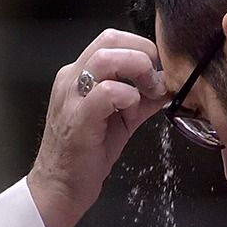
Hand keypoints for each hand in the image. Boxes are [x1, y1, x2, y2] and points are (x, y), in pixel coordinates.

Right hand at [28, 29, 168, 226]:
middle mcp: (71, 78)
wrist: (60, 187)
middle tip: (154, 80)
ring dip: (136, 70)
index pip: (111, 39)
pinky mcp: (78, 117)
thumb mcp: (120, 119)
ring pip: (105, 58)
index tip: (156, 69)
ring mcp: (72, 96)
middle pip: (109, 39)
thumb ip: (141, 99)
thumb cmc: (86, 153)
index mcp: (79, 74)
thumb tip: (166, 85)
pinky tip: (131, 110)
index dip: (140, 47)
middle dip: (142, 53)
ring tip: (146, 92)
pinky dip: (127, 96)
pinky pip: (105, 92)